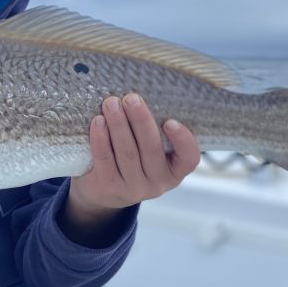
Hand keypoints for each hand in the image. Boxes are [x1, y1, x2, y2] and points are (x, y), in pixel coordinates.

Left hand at [69, 94, 200, 216]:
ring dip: (118, 124)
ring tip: (111, 103)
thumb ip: (152, 131)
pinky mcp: (109, 187)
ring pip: (127, 152)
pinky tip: (98, 121)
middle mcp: (157, 184)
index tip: (170, 121)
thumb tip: (142, 95)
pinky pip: (105, 159)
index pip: (189, 159)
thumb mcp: (148, 151)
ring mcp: (132, 188)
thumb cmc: (131, 159)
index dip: (183, 140)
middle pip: (151, 149)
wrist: (102, 191)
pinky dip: (101, 138)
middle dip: (140, 120)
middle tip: (131, 98)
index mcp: (174, 171)